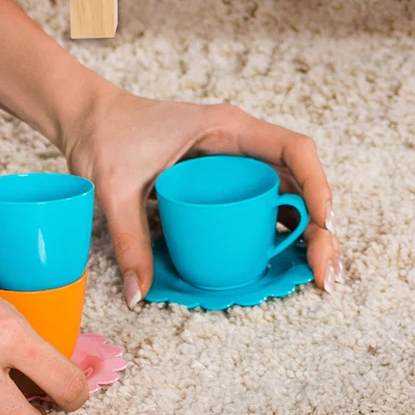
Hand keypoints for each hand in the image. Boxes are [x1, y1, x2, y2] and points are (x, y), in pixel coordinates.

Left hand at [50, 82, 339, 306]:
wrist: (89, 121)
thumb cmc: (108, 136)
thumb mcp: (116, 188)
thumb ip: (129, 239)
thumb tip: (139, 293)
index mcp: (229, 128)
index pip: (294, 149)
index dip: (317, 185)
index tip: (323, 223)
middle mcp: (243, 145)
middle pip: (300, 182)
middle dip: (320, 226)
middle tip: (325, 272)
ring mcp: (236, 165)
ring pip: (288, 198)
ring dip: (308, 234)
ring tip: (319, 275)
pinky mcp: (225, 185)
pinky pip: (264, 208)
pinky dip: (282, 234)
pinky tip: (288, 264)